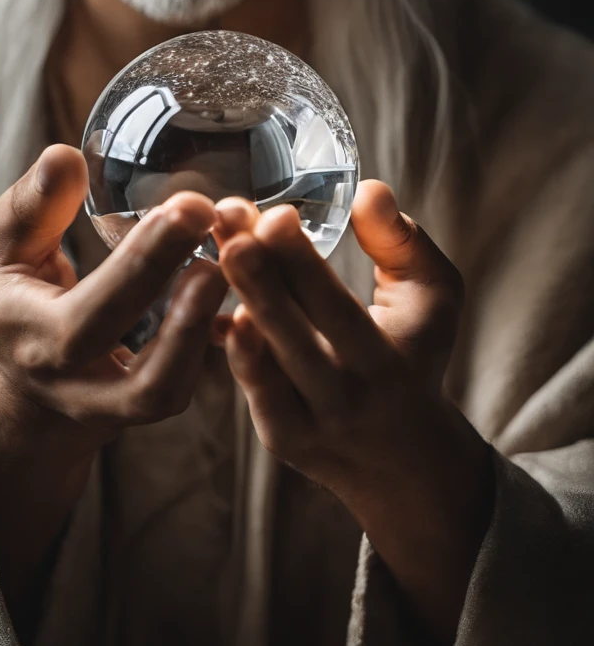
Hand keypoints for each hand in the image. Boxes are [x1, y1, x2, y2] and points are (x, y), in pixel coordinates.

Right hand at [0, 143, 227, 454]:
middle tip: (224, 232)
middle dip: (187, 304)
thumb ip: (30, 205)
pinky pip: (189, 384)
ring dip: (206, 332)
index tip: (188, 208)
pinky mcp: (151, 403)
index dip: (143, 265)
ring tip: (232, 265)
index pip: (90, 317)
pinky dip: (223, 343)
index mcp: (33, 341)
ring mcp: (115, 407)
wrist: (26, 381)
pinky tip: (249, 286)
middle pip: (142, 372)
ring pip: (169, 394)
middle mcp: (75, 388)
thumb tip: (65, 157)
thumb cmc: (12, 295)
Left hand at [212, 181, 492, 645]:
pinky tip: (213, 310)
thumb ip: (403, 242)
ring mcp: (310, 422)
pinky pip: (251, 391)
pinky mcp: (281, 437)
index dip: (302, 262)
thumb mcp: (433, 296)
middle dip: (258, 279)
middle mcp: (348, 397)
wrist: (405, 455)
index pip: (336, 307)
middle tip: (226, 229)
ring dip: (237, 307)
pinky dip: (233, 352)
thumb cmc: (416, 352)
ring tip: (214, 256)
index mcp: (389, 360)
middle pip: (293, 336)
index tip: (274, 215)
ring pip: (264, 365)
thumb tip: (370, 191)